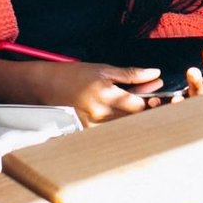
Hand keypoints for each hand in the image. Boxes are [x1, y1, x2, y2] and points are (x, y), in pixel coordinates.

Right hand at [37, 62, 163, 124]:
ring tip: (131, 103)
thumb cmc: (72, 75)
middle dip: (146, 110)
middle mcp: (101, 114)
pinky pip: (111, 129)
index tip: (157, 96)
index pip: (140, 106)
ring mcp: (94, 126)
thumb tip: (154, 73)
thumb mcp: (103, 69)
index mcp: (106, 95)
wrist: (45, 86)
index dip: (153, 101)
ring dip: (133, 115)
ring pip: (124, 125)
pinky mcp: (88, 132)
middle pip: (135, 119)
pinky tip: (117, 112)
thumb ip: (131, 74)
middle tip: (151, 100)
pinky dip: (118, 121)